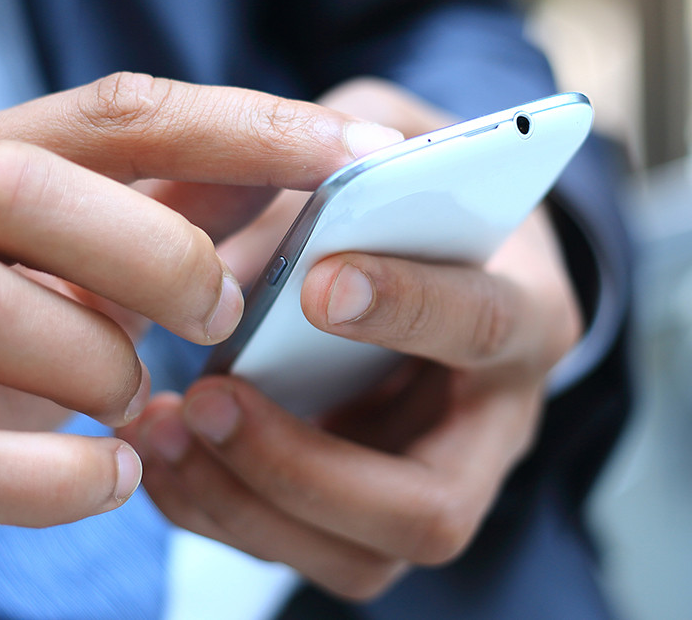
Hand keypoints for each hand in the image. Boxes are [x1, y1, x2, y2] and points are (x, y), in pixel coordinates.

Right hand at [0, 73, 403, 616]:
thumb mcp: (70, 271)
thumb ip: (167, 210)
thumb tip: (305, 157)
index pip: (104, 113)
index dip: (233, 126)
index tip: (344, 158)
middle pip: (14, 184)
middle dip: (152, 247)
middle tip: (221, 314)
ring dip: (94, 359)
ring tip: (139, 403)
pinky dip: (46, 476)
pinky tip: (110, 476)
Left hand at [120, 79, 583, 598]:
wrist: (438, 246)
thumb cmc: (415, 185)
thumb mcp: (388, 132)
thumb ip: (331, 165)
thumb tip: (241, 257)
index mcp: (528, 309)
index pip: (485, 327)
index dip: (410, 309)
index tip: (318, 283)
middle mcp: (498, 423)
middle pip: (433, 508)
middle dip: (306, 467)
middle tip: (210, 397)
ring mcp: (439, 483)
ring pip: (362, 559)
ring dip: (246, 505)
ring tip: (162, 428)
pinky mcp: (375, 517)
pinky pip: (304, 554)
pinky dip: (220, 513)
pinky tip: (163, 454)